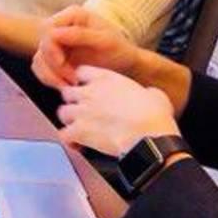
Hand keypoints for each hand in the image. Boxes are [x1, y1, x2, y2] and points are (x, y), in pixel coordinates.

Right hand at [32, 6, 143, 88]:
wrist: (125, 64)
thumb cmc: (120, 50)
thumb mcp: (106, 41)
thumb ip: (81, 35)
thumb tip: (55, 34)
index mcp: (73, 15)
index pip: (48, 31)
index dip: (53, 51)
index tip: (67, 67)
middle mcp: (61, 25)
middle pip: (41, 46)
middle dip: (54, 67)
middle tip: (72, 80)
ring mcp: (56, 41)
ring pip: (39, 59)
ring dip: (50, 75)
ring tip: (70, 85)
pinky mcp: (55, 56)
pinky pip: (40, 67)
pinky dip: (48, 78)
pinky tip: (64, 84)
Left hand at [55, 65, 179, 156]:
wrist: (150, 139)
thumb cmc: (154, 118)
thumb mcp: (155, 94)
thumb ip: (144, 91)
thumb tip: (148, 95)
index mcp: (106, 79)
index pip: (82, 72)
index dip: (84, 82)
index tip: (90, 90)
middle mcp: (90, 92)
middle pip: (67, 93)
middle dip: (74, 102)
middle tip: (84, 111)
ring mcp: (82, 112)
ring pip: (62, 113)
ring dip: (69, 121)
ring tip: (79, 128)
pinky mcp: (79, 131)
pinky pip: (63, 135)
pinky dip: (69, 141)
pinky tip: (77, 145)